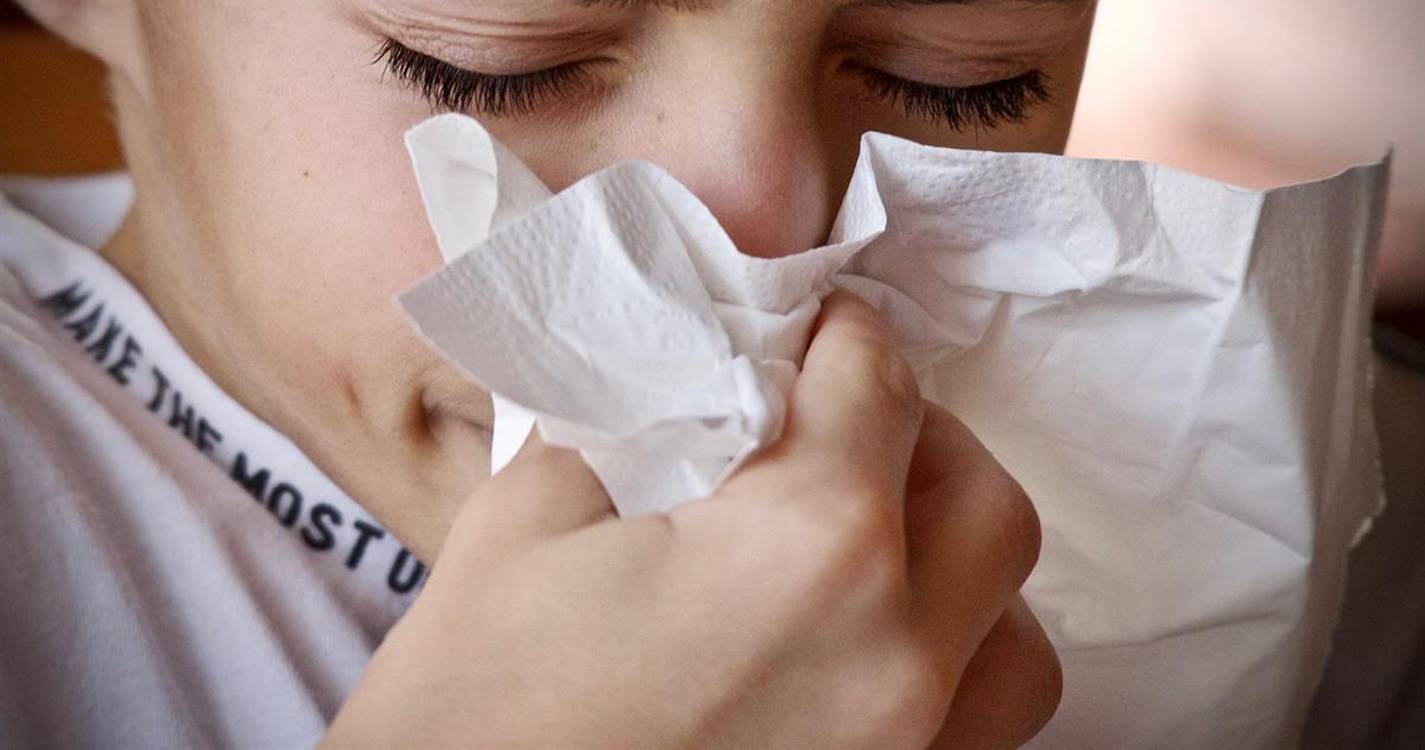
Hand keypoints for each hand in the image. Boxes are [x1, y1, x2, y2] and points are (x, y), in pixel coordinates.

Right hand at [323, 292, 1058, 747]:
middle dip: (918, 438)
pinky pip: (984, 732)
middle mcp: (897, 659)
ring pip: (1017, 635)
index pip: (876, 389)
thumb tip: (688, 383)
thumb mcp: (523, 524)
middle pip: (980, 499)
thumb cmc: (471, 713)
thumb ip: (630, 426)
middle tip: (842, 428)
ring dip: (959, 568)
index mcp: (809, 549)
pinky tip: (867, 654)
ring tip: (876, 550)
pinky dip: (953, 671)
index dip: (847, 336)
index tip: (823, 329)